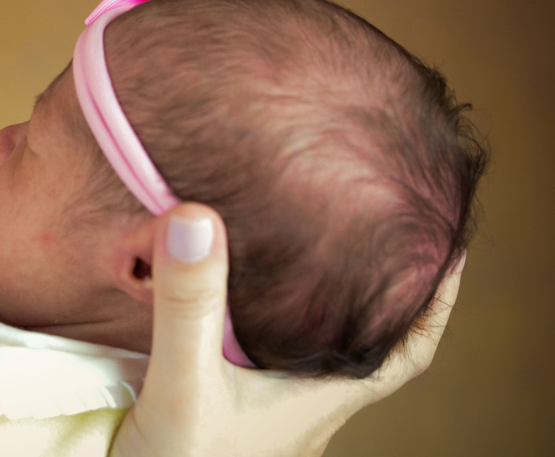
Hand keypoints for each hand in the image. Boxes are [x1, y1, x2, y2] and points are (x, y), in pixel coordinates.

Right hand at [111, 203, 462, 456]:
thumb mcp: (184, 386)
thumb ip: (191, 309)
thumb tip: (197, 219)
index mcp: (318, 397)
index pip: (405, 351)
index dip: (433, 300)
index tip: (447, 247)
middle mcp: (303, 404)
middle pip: (361, 342)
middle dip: (372, 289)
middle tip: (370, 228)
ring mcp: (267, 412)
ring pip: (309, 349)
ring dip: (313, 305)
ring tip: (307, 249)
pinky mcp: (229, 411)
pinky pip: (261, 356)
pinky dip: (259, 321)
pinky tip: (233, 299)